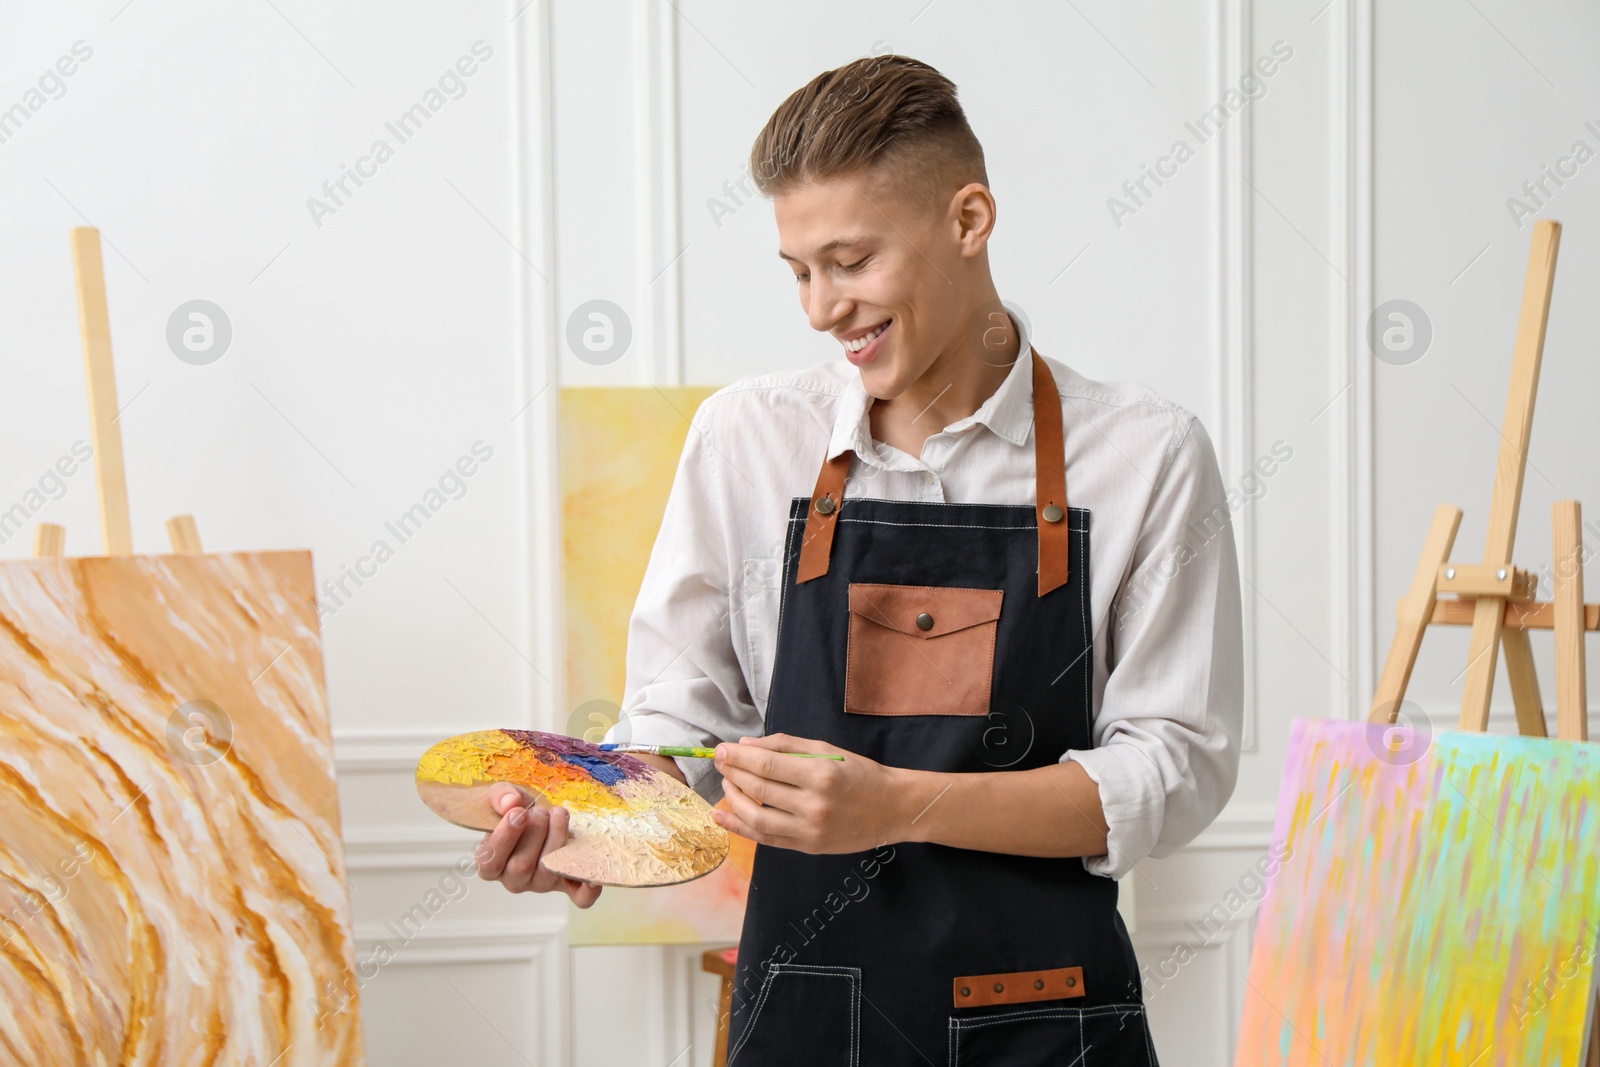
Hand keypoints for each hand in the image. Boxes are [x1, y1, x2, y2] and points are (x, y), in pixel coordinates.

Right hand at [474, 783, 602, 906]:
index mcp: (490, 864)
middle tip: (540, 812)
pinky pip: (579, 898)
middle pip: (522, 866)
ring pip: (550, 871)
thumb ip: (500, 796)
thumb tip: (511, 803)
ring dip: (557, 837)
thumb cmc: (518, 810)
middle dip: (535, 831)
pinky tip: (594, 877)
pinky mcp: (567, 885)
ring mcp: (541, 884)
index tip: (518, 813)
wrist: (540, 816)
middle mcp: (514, 879)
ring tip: (558, 814)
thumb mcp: (504, 797)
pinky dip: (588, 891)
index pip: (490, 862)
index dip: (505, 837)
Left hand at [712, 733, 907, 853]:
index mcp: (821, 774)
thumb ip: (787, 746)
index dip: (739, 757)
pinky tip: (722, 815)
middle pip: (759, 789)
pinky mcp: (808, 847)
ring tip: (725, 783)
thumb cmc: (861, 774)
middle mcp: (814, 804)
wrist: (892, 809)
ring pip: (758, 817)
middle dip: (733, 773)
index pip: (767, 765)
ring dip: (734, 799)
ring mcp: (810, 830)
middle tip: (719, 762)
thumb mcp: (828, 750)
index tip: (721, 749)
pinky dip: (740, 828)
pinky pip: (766, 839)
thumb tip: (746, 745)